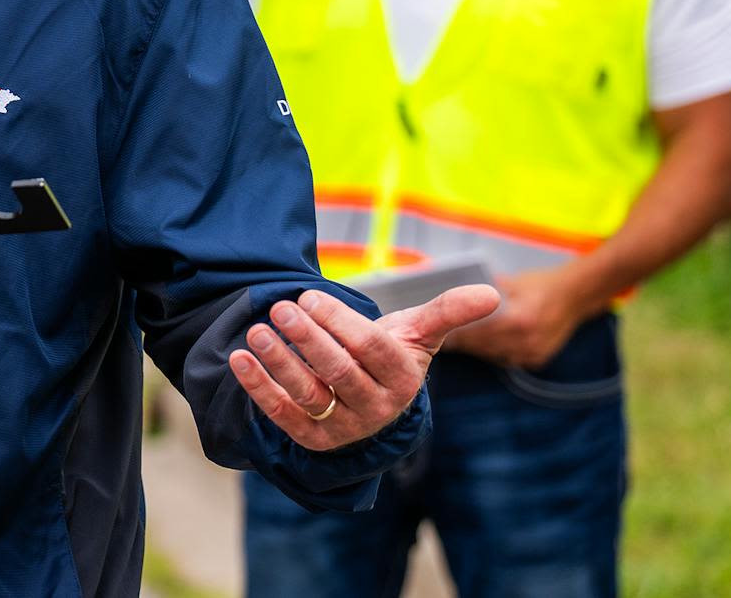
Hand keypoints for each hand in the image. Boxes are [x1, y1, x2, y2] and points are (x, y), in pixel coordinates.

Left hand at [228, 284, 500, 449]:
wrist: (373, 407)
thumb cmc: (391, 357)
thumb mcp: (417, 335)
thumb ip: (447, 312)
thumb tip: (491, 292)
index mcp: (402, 378)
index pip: (370, 349)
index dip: (339, 322)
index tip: (309, 297)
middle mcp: (375, 407)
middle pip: (337, 371)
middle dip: (307, 338)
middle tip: (280, 308)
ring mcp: (344, 426)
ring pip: (309, 394)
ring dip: (279, 363)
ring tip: (256, 332)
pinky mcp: (314, 438)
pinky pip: (283, 414)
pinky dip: (259, 388)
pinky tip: (240, 359)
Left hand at [445, 266, 589, 368]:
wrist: (576, 295)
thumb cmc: (539, 284)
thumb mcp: (512, 281)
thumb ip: (484, 292)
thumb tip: (454, 293)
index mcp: (519, 318)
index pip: (477, 331)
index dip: (457, 331)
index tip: (439, 330)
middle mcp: (527, 340)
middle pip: (482, 345)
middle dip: (462, 341)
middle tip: (441, 337)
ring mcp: (533, 352)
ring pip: (492, 355)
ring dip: (475, 348)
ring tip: (455, 341)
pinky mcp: (537, 360)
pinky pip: (506, 359)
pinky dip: (492, 352)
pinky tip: (480, 344)